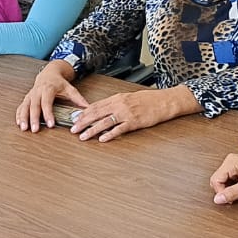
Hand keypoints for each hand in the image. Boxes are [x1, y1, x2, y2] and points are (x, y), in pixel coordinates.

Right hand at [16, 62, 88, 131]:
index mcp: (48, 89)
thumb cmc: (59, 82)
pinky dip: (19, 115)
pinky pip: (21, 106)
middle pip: (34, 106)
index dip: (48, 114)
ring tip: (24, 128)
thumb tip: (87, 107)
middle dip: (34, 118)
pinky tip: (19, 123)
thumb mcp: (70, 88)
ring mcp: (30, 95)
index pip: (47, 103)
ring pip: (25, 106)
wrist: (49, 73)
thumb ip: (78, 98)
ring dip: (23, 117)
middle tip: (35, 130)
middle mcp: (37, 91)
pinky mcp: (26, 98)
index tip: (50, 124)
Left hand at [70, 87, 185, 142]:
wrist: (164, 101)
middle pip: (96, 114)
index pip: (95, 106)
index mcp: (116, 98)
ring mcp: (126, 113)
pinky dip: (110, 134)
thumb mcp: (129, 98)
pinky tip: (102, 139)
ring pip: (104, 122)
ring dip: (92, 130)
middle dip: (83, 122)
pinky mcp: (134, 122)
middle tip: (73, 129)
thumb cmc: (148, 100)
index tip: (74, 119)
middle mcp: (119, 105)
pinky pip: (119, 129)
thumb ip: (115, 104)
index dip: (83, 113)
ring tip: (83, 136)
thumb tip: (103, 110)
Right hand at [210, 152, 237, 203]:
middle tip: (237, 197)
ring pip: (224, 181)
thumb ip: (231, 193)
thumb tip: (218, 199)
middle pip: (218, 180)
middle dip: (226, 191)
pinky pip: (231, 180)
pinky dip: (236, 187)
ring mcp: (235, 164)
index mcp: (231, 162)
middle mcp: (231, 161)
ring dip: (231, 190)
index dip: (220, 192)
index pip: (215, 180)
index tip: (229, 199)